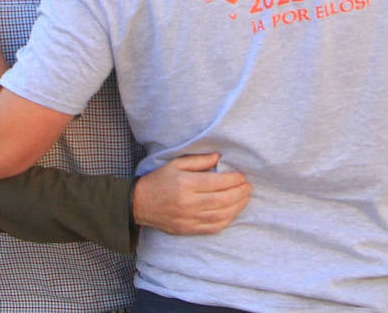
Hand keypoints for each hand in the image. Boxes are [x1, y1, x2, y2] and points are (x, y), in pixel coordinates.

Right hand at [131, 152, 251, 234]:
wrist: (140, 204)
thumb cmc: (159, 180)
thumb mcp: (176, 164)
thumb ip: (198, 160)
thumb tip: (218, 158)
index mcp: (186, 184)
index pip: (217, 183)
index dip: (233, 179)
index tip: (242, 176)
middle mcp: (189, 203)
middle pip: (222, 199)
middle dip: (239, 193)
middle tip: (248, 187)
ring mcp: (188, 218)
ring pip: (220, 215)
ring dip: (237, 207)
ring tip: (245, 198)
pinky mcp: (188, 229)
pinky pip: (212, 228)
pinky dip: (226, 221)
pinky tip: (233, 213)